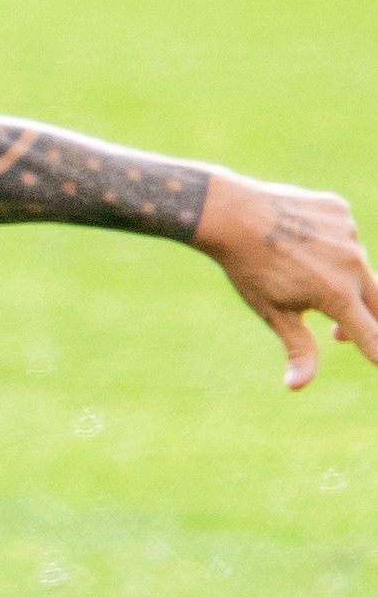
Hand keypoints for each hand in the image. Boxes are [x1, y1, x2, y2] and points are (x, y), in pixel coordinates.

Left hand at [195, 176, 377, 389]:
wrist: (232, 216)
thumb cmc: (250, 270)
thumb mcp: (273, 313)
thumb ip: (298, 348)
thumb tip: (298, 386)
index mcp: (337, 294)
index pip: (371, 331)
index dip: (377, 349)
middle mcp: (352, 263)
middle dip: (369, 320)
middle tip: (340, 335)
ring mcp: (349, 234)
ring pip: (357, 264)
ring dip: (342, 280)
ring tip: (303, 280)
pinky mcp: (340, 210)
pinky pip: (343, 235)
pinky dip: (330, 246)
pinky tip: (300, 245)